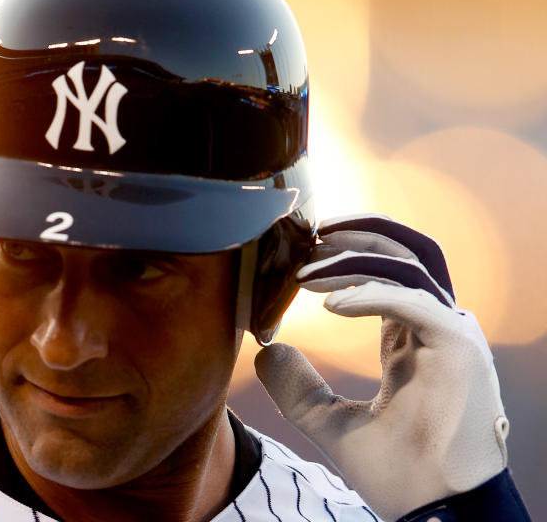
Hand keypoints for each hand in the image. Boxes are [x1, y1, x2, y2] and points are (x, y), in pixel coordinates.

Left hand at [254, 214, 508, 521]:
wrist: (432, 511)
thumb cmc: (396, 471)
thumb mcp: (328, 421)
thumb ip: (297, 386)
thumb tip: (266, 349)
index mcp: (414, 340)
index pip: (387, 274)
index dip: (347, 255)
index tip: (302, 250)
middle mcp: (438, 329)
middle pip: (406, 252)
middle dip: (358, 233)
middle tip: (308, 232)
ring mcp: (453, 335)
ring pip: (410, 265)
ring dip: (355, 257)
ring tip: (306, 268)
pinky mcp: (460, 348)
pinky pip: (414, 300)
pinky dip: (371, 292)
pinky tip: (329, 303)